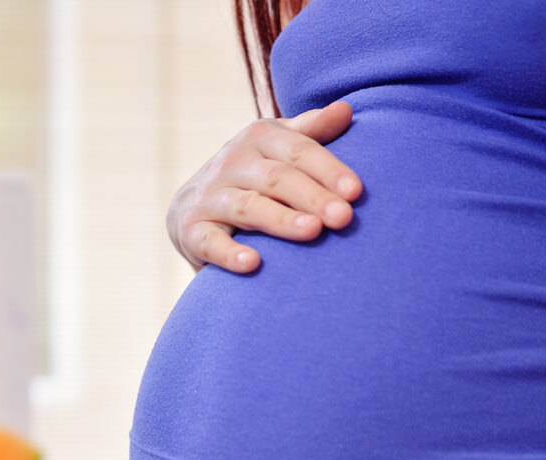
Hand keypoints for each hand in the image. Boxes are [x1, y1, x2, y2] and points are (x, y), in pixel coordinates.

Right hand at [167, 100, 361, 273]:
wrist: (191, 208)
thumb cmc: (252, 176)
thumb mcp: (278, 148)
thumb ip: (311, 131)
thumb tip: (346, 110)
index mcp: (258, 137)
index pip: (298, 150)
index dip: (328, 170)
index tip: (356, 192)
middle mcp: (230, 162)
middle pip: (276, 178)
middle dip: (312, 197)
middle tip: (343, 217)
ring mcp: (208, 196)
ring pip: (247, 207)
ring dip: (280, 220)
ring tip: (312, 232)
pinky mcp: (190, 230)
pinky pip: (210, 242)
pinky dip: (229, 253)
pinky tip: (252, 263)